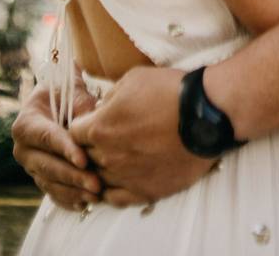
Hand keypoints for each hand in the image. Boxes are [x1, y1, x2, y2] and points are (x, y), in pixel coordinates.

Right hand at [12, 75, 103, 209]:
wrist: (60, 104)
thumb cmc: (67, 95)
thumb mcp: (73, 93)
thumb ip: (81, 106)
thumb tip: (92, 124)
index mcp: (26, 125)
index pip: (46, 138)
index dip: (65, 149)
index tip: (83, 160)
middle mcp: (23, 149)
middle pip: (47, 165)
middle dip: (72, 176)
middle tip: (95, 183)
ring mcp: (32, 167)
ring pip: (50, 183)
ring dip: (73, 191)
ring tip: (96, 195)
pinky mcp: (42, 179)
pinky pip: (53, 193)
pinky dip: (68, 200)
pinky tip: (85, 203)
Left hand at [68, 66, 216, 206]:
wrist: (205, 115)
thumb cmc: (170, 91)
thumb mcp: (132, 79)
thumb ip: (109, 97)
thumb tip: (101, 108)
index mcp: (100, 128)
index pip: (72, 134)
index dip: (83, 127)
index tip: (94, 123)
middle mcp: (108, 156)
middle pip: (84, 157)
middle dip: (92, 147)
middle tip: (109, 139)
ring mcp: (126, 177)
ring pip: (98, 180)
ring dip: (102, 169)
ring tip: (116, 160)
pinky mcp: (145, 192)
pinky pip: (116, 199)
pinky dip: (114, 190)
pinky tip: (121, 180)